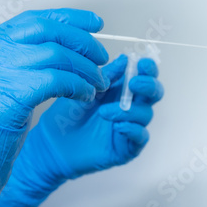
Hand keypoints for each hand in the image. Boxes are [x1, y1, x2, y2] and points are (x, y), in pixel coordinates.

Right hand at [0, 9, 108, 206]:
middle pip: (41, 31)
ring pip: (52, 54)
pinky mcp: (2, 101)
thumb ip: (7, 70)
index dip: (64, 19)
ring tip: (97, 83)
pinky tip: (85, 95)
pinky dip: (77, 84)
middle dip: (80, 40)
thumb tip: (52, 49)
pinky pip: (54, 80)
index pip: (25, 23)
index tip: (93, 23)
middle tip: (101, 55)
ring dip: (84, 68)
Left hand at [0, 55, 164, 206]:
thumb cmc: (67, 116)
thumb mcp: (84, 89)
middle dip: (148, 86)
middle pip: (154, 94)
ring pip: (146, 114)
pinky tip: (117, 126)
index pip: (144, 76)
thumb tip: (124, 59)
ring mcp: (130, 126)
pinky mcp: (126, 147)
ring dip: (129, 110)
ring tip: (105, 112)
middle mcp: (130, 106)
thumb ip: (106, 76)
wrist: (52, 143)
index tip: (143, 63)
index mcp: (122, 89)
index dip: (148, 69)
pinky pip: (140, 137)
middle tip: (134, 83)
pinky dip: (132, 129)